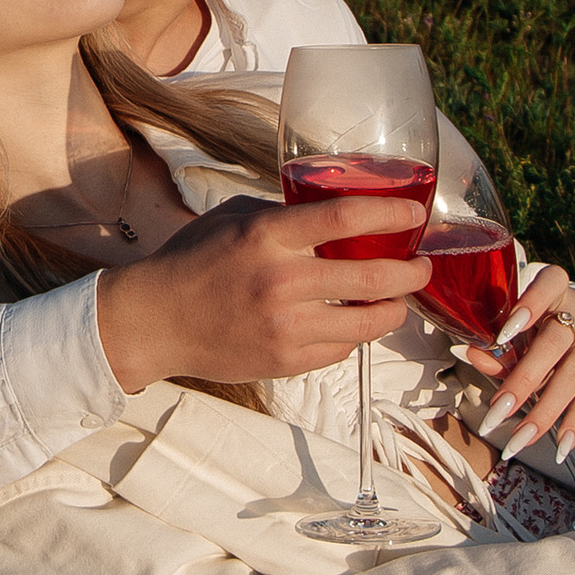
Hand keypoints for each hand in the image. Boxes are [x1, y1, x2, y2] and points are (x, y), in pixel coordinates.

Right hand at [95, 195, 430, 394]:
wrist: (154, 321)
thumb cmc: (193, 261)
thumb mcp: (235, 218)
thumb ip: (285, 214)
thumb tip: (337, 213)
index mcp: (267, 236)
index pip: (346, 218)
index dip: (392, 215)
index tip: (416, 215)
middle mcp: (280, 281)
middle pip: (373, 276)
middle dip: (412, 272)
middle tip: (421, 266)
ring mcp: (285, 326)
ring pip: (369, 322)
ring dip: (394, 309)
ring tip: (396, 300)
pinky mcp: (286, 360)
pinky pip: (342, 348)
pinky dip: (354, 334)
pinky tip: (351, 322)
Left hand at [454, 267, 574, 462]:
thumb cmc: (538, 331)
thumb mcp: (519, 333)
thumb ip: (498, 346)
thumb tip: (474, 354)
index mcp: (556, 287)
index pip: (549, 285)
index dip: (529, 305)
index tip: (504, 334)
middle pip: (554, 344)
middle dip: (523, 382)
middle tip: (496, 414)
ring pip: (572, 377)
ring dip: (543, 413)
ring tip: (517, 441)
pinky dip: (573, 425)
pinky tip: (560, 448)